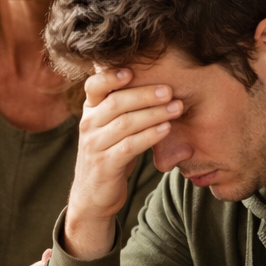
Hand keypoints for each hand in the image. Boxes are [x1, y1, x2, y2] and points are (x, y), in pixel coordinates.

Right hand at [65, 67, 181, 258]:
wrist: (93, 196)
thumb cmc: (109, 155)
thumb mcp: (110, 128)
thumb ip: (124, 106)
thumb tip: (156, 81)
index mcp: (90, 111)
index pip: (94, 86)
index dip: (111, 75)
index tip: (133, 70)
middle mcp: (88, 125)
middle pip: (116, 102)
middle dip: (145, 94)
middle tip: (170, 90)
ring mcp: (94, 145)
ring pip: (125, 123)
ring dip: (154, 114)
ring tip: (177, 108)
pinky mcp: (105, 165)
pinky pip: (129, 146)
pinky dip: (150, 136)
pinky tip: (166, 129)